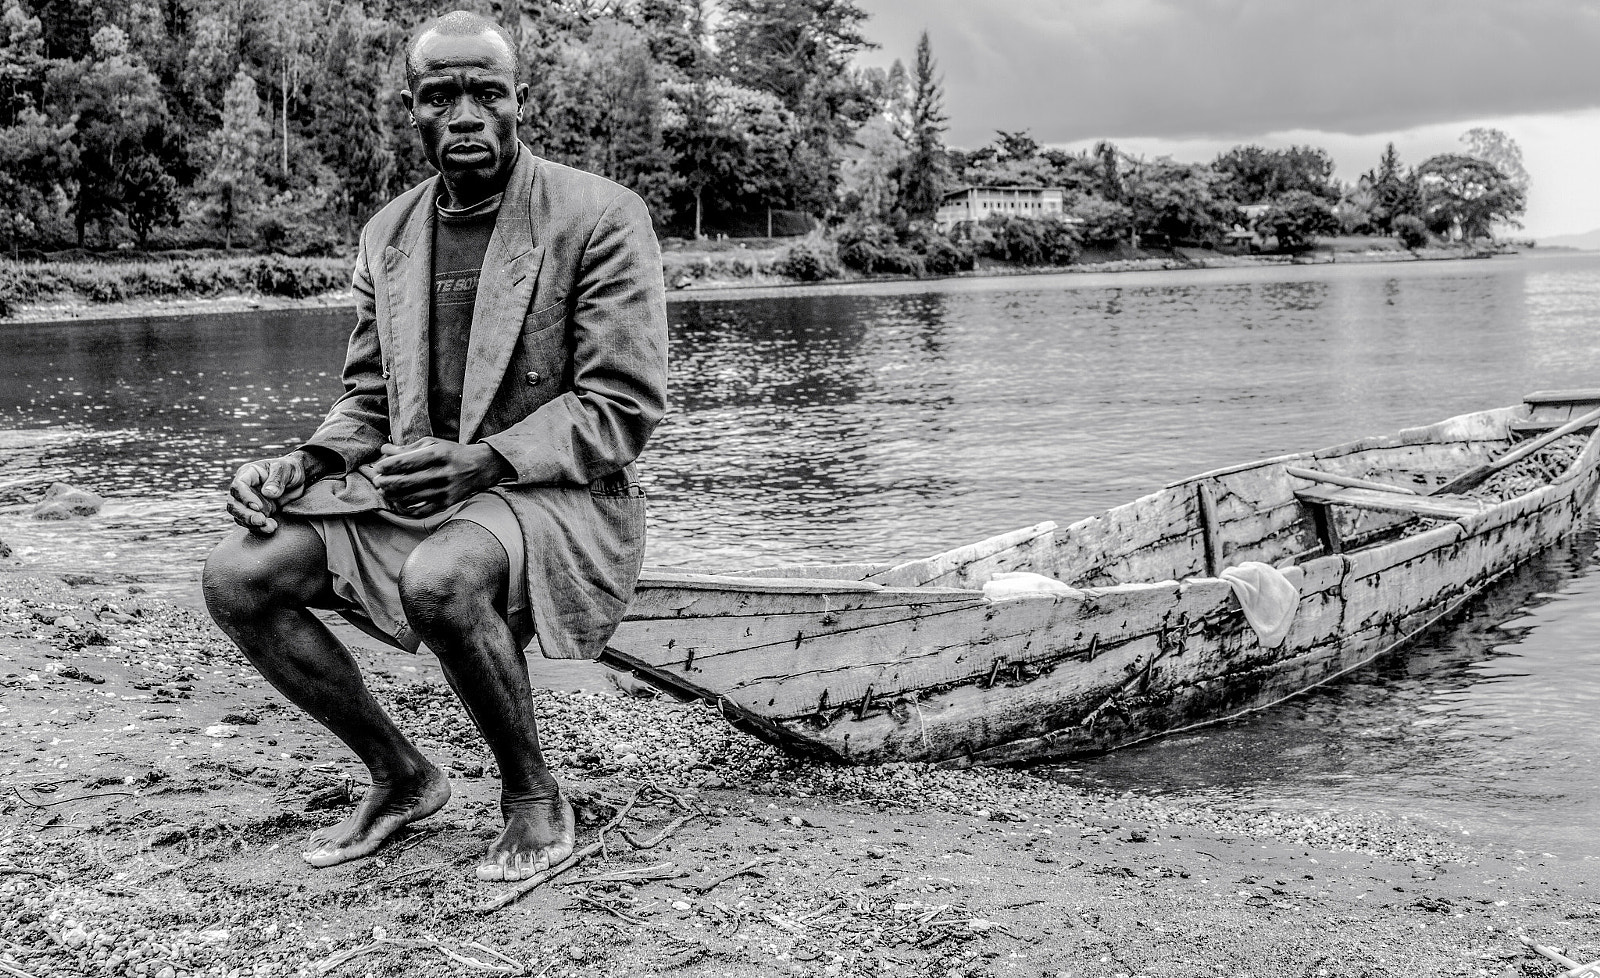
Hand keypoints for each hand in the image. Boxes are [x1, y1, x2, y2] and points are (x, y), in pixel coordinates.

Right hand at [226, 452, 312, 534]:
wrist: (298, 479)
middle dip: (246, 514)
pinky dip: (259, 528)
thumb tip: (267, 493)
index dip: (245, 498)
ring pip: (239, 515)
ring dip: (251, 523)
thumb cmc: (290, 469)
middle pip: (233, 503)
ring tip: (269, 526)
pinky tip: (271, 527)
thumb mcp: (286, 469)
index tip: (257, 507)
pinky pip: (250, 522)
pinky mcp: (256, 512)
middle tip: (261, 520)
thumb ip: (277, 479)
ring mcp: (248, 501)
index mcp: (249, 473)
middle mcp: (245, 488)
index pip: (238, 486)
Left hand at [371, 438, 511, 517]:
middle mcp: (442, 474)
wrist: (480, 467)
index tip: (378, 467)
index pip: (406, 462)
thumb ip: (408, 449)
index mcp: (438, 455)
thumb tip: (384, 451)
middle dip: (385, 483)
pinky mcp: (446, 504)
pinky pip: (421, 511)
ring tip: (384, 491)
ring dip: (392, 496)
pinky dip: (406, 509)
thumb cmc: (451, 453)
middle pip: (405, 482)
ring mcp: (444, 491)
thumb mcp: (432, 444)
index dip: (388, 466)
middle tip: (377, 481)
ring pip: (410, 498)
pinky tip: (398, 502)